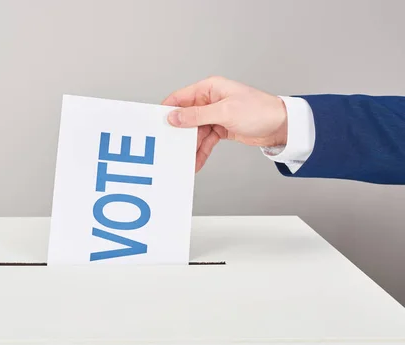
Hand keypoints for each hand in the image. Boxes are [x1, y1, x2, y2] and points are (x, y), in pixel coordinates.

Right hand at [163, 76, 287, 171]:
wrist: (281, 126)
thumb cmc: (259, 111)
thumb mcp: (224, 112)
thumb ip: (197, 115)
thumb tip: (174, 116)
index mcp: (210, 88)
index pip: (181, 98)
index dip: (168, 110)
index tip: (157, 124)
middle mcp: (210, 101)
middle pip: (186, 117)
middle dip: (179, 133)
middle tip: (169, 146)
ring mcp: (215, 115)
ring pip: (195, 132)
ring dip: (190, 146)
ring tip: (183, 159)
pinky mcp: (221, 128)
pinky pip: (205, 140)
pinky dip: (200, 151)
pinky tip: (196, 161)